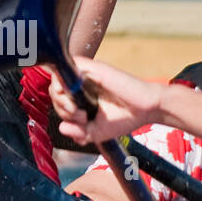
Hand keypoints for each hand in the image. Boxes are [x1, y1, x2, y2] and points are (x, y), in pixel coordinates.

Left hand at [49, 57, 165, 144]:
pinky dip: (65, 86)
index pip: (60, 99)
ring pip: (57, 80)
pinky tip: (77, 103)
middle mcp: (83, 83)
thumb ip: (78, 132)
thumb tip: (61, 128)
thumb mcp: (97, 132)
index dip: (63, 112)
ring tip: (79, 113)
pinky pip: (67, 68)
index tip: (80, 122)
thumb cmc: (125, 118)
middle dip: (61, 108)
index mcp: (83, 95)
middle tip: (80, 118)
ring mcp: (87, 74)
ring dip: (61, 101)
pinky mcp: (92, 67)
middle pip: (55, 90)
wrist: (147, 109)